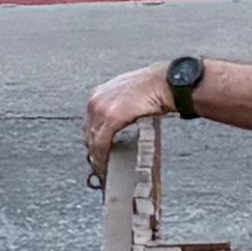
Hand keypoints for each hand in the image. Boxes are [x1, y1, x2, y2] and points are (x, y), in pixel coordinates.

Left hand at [83, 63, 173, 182]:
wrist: (164, 82)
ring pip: (91, 140)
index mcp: (99, 94)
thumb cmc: (153, 87)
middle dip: (93, 150)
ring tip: (103, 168)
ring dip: (96, 156)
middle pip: (88, 132)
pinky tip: (105, 165)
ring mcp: (102, 109)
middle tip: (100, 163)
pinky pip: (100, 144)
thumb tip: (122, 121)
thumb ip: (120, 107)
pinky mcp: (112, 118)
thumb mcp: (128, 94)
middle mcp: (96, 100)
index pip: (89, 122)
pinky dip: (101, 157)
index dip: (92, 139)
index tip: (96, 151)